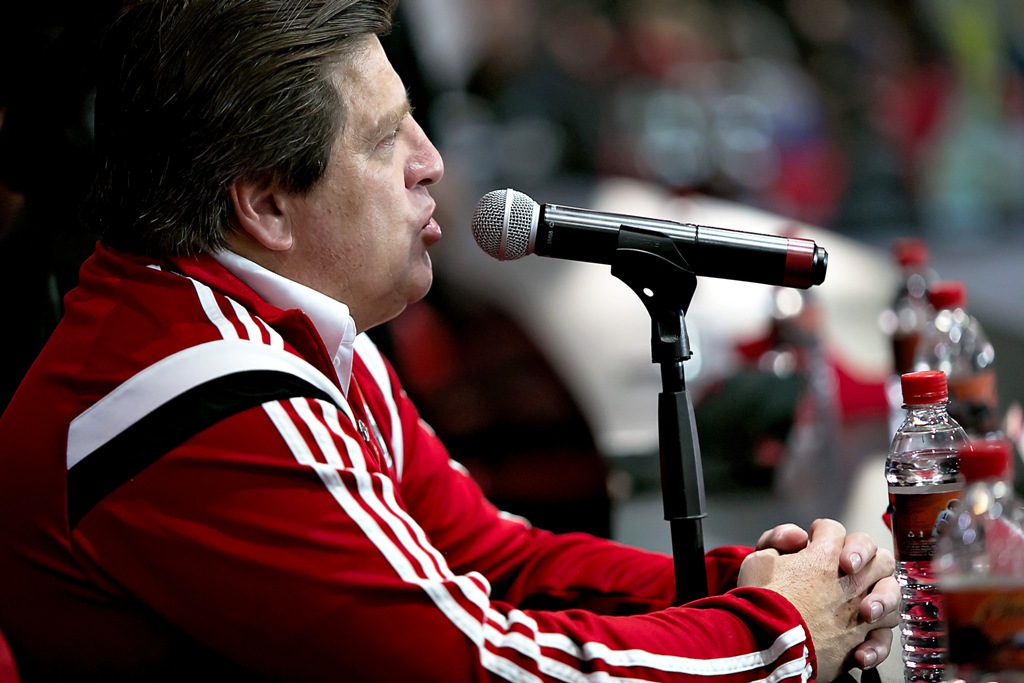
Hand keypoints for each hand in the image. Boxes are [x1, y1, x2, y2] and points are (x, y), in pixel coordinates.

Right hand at [740, 519, 898, 680]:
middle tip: (847, 566)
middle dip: (866, 557)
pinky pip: (883, 637)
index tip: (810, 541)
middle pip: (879, 557)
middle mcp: (851, 581)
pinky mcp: (862, 640)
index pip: (833, 529)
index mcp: (825, 556)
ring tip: (864, 605)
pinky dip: (875, 642)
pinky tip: (860, 645)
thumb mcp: (756, 560)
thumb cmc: (762, 601)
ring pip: (892, 595)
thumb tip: (797, 537)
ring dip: (881, 597)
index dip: (820, 532)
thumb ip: (777, 541)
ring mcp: (861, 611)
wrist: (769, 642)